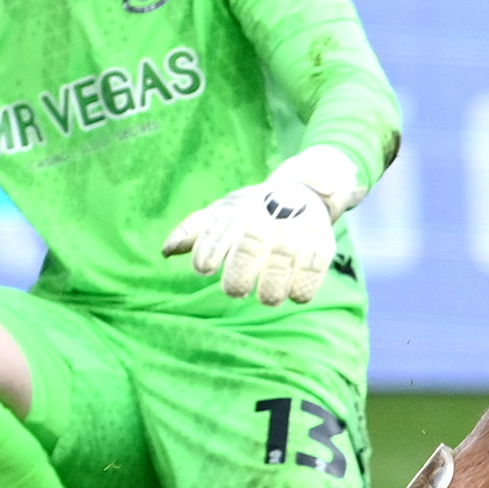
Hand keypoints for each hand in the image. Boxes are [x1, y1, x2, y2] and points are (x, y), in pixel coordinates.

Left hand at [163, 149, 359, 304]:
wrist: (305, 190)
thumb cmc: (253, 211)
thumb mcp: (223, 213)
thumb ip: (194, 230)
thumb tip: (166, 251)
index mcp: (237, 212)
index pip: (217, 233)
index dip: (207, 254)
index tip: (206, 269)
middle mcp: (266, 219)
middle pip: (249, 249)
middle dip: (238, 278)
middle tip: (235, 290)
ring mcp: (296, 231)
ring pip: (280, 265)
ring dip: (270, 290)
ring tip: (267, 297)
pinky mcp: (322, 243)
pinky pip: (312, 272)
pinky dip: (301, 289)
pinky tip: (293, 293)